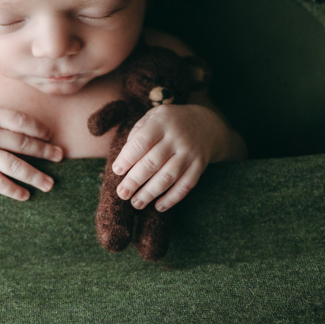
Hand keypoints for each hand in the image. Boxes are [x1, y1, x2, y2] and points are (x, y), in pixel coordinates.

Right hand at [0, 106, 62, 200]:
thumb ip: (2, 119)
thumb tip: (33, 131)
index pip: (22, 120)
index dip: (39, 128)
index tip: (49, 136)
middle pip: (23, 143)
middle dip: (45, 151)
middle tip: (60, 157)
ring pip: (15, 165)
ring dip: (35, 175)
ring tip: (49, 184)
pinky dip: (13, 190)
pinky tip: (25, 196)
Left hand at [110, 104, 231, 212]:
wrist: (208, 124)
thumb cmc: (171, 122)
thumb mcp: (154, 116)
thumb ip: (138, 133)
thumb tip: (125, 159)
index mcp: (162, 122)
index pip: (141, 142)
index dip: (127, 158)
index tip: (117, 170)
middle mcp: (177, 137)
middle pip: (152, 162)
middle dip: (134, 181)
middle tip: (122, 194)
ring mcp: (190, 152)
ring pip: (168, 177)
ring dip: (150, 193)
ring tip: (136, 203)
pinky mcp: (200, 165)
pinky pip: (186, 185)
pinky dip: (172, 199)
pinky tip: (159, 207)